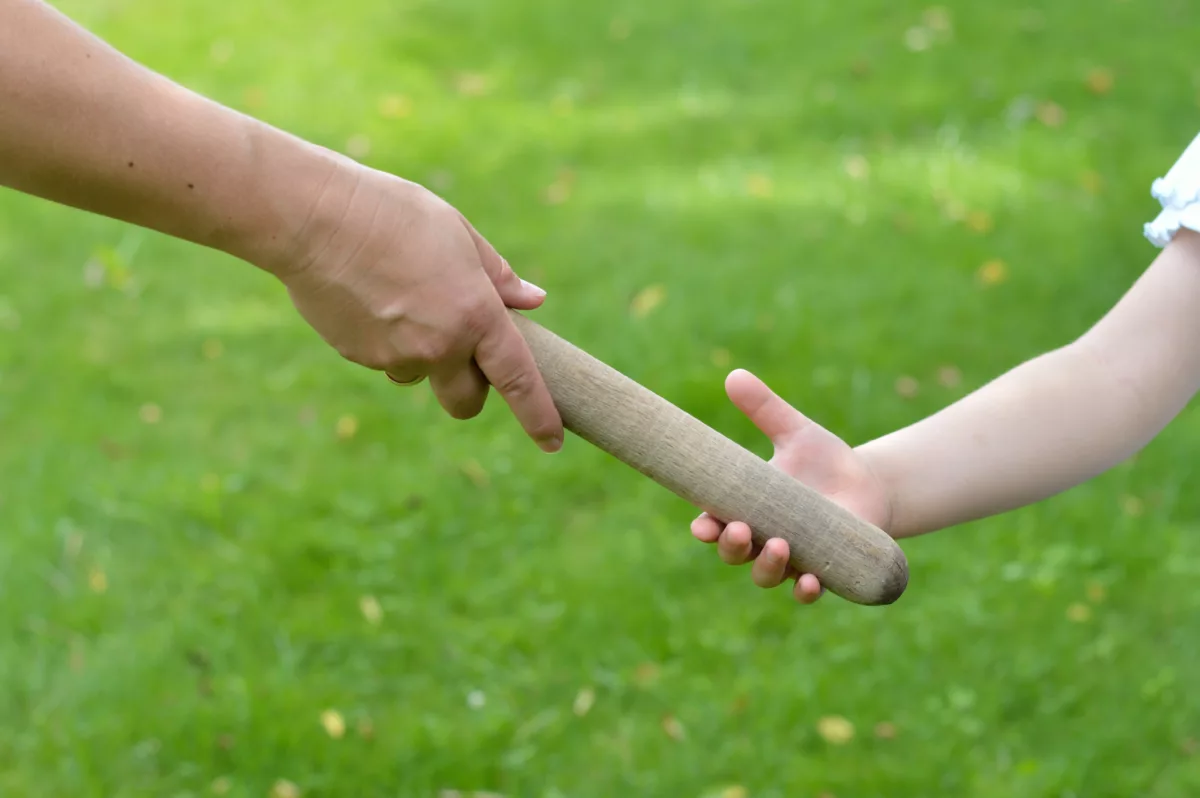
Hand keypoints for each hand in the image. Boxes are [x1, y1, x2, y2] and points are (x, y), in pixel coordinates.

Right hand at [271, 156, 563, 451]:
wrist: (312, 218)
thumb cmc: (392, 213)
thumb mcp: (458, 233)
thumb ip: (497, 276)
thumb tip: (532, 301)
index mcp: (476, 315)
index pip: (518, 380)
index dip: (539, 415)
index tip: (553, 442)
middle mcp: (440, 346)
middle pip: (465, 402)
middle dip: (469, 390)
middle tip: (462, 353)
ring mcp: (396, 358)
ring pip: (419, 375)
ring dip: (421, 355)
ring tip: (400, 295)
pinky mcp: (359, 357)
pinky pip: (384, 359)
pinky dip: (385, 339)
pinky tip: (367, 293)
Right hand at [690, 369, 892, 601]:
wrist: (870, 487)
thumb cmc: (824, 460)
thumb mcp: (795, 431)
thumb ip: (764, 408)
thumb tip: (734, 375)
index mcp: (748, 508)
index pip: (715, 523)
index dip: (705, 528)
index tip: (702, 524)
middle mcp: (763, 539)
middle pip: (734, 554)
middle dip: (732, 547)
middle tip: (741, 529)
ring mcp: (791, 559)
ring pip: (766, 576)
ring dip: (766, 567)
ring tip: (780, 547)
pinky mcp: (823, 571)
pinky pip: (805, 590)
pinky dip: (804, 590)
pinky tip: (809, 582)